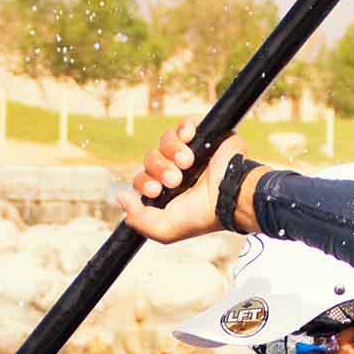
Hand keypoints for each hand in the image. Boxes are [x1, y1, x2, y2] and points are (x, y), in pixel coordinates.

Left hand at [121, 120, 230, 244]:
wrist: (232, 196)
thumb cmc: (204, 215)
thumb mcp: (166, 229)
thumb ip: (139, 220)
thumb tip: (121, 198)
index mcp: (168, 190)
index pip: (142, 179)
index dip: (144, 182)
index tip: (158, 190)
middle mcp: (177, 170)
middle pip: (151, 159)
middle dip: (159, 169)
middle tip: (176, 179)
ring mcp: (191, 152)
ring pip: (165, 141)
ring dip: (173, 151)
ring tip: (188, 162)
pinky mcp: (205, 136)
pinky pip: (185, 124)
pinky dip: (184, 128)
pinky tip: (190, 137)